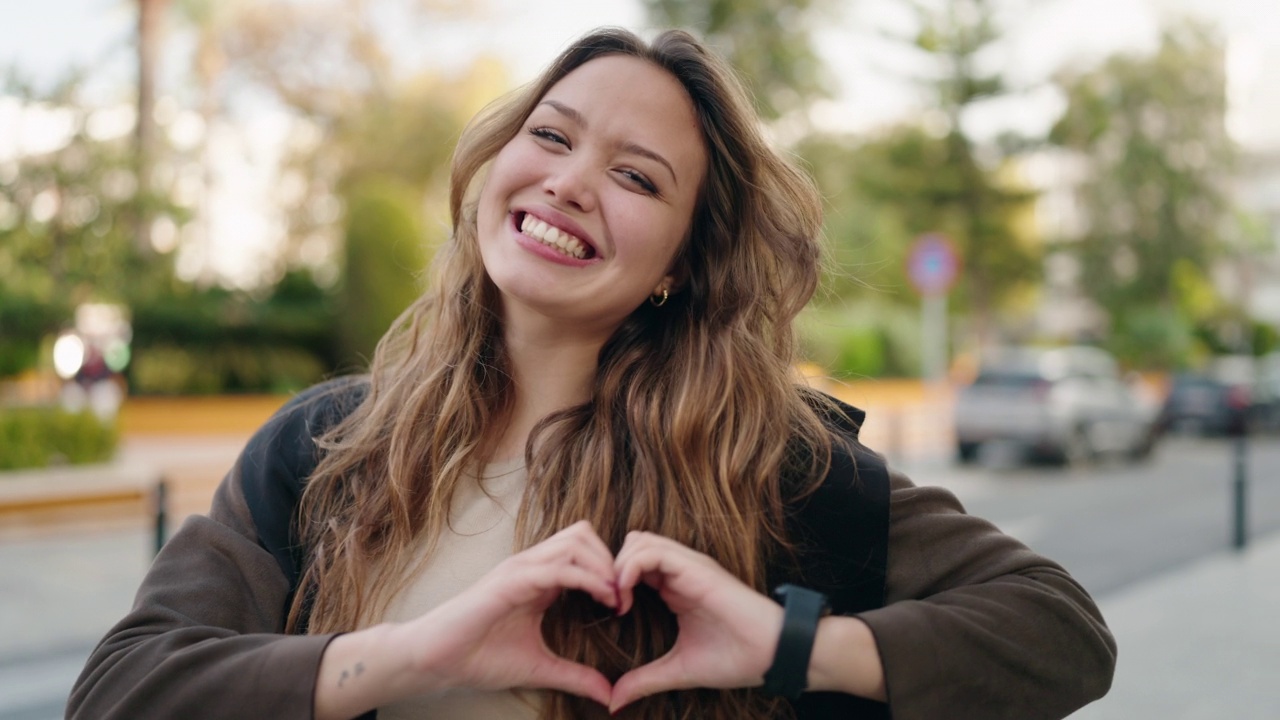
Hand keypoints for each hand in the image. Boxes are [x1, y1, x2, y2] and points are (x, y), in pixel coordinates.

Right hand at [398, 520, 617, 705]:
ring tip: (614, 599)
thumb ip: (574, 676)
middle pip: (585, 535)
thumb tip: (608, 695)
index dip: (610, 571)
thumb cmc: (479, 658)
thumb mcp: (539, 668)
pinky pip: (558, 567)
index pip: (584, 551)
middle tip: (624, 599)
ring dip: (603, 566)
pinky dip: (587, 578)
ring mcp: (520, 569)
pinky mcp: (511, 580)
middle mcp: (531, 565)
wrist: (435, 660)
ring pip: (576, 541)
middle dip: (612, 561)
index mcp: (539, 578)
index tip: (624, 606)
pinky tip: (601, 599)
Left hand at [609, 531, 783, 712]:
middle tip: (605, 603)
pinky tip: (625, 597)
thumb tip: (614, 700)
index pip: (633, 564)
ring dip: (617, 567)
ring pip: (638, 542)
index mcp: (675, 588)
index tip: (607, 614)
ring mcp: (688, 566)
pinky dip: (629, 568)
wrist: (772, 655)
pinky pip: (652, 552)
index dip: (612, 582)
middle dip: (609, 569)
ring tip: (615, 601)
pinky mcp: (696, 569)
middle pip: (631, 546)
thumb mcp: (679, 670)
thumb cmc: (735, 659)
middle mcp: (680, 571)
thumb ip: (646, 680)